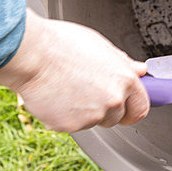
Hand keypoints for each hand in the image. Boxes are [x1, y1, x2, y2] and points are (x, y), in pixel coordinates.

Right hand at [0, 9, 149, 132]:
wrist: (31, 55)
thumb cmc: (61, 44)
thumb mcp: (99, 46)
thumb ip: (122, 63)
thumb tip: (139, 70)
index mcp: (123, 79)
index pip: (140, 107)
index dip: (132, 108)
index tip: (127, 109)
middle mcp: (112, 100)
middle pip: (117, 118)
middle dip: (105, 110)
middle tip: (86, 92)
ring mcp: (92, 116)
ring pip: (93, 122)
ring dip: (83, 112)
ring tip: (66, 88)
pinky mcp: (70, 126)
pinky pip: (71, 125)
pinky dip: (63, 116)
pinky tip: (54, 96)